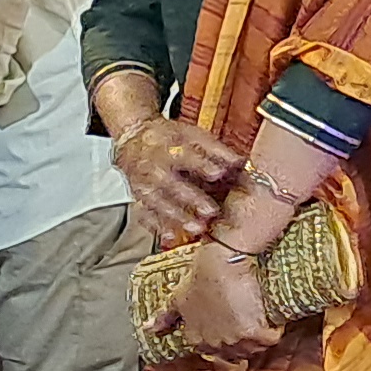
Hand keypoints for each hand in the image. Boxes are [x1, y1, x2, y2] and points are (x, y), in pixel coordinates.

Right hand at [116, 114, 243, 245]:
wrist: (132, 138)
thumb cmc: (166, 137)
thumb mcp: (191, 134)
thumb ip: (215, 149)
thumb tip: (239, 161)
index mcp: (171, 148)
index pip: (187, 156)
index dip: (203, 164)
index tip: (218, 174)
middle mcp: (155, 167)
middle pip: (174, 185)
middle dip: (193, 199)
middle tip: (211, 211)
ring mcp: (145, 184)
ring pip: (160, 203)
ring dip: (178, 218)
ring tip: (197, 228)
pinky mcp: (139, 197)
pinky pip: (145, 214)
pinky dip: (157, 227)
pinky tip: (169, 236)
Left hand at [159, 238, 285, 361]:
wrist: (221, 263)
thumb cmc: (200, 277)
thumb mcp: (178, 298)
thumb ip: (165, 317)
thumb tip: (147, 329)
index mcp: (195, 338)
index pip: (215, 354)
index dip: (227, 340)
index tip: (235, 328)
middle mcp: (213, 344)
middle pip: (237, 355)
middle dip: (245, 342)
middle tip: (250, 323)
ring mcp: (233, 340)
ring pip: (254, 349)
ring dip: (260, 339)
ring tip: (262, 321)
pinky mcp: (253, 332)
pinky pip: (270, 339)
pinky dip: (274, 331)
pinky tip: (272, 321)